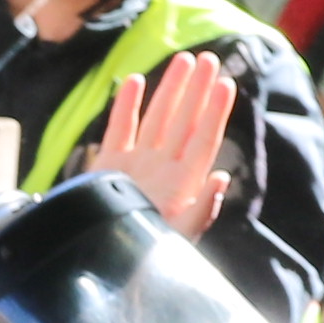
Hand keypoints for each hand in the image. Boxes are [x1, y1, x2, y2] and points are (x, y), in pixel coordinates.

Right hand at [85, 51, 240, 240]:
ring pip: (156, 118)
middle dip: (197, 91)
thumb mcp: (178, 238)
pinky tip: (136, 81)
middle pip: (184, 122)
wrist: (98, 263)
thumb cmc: (144, 258)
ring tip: (184, 60)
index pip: (203, 140)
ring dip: (170, 90)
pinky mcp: (109, 166)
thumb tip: (222, 177)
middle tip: (208, 59)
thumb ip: (202, 211)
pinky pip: (121, 129)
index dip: (215, 113)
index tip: (225, 85)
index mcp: (182, 185)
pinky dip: (127, 105)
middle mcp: (162, 169)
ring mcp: (136, 164)